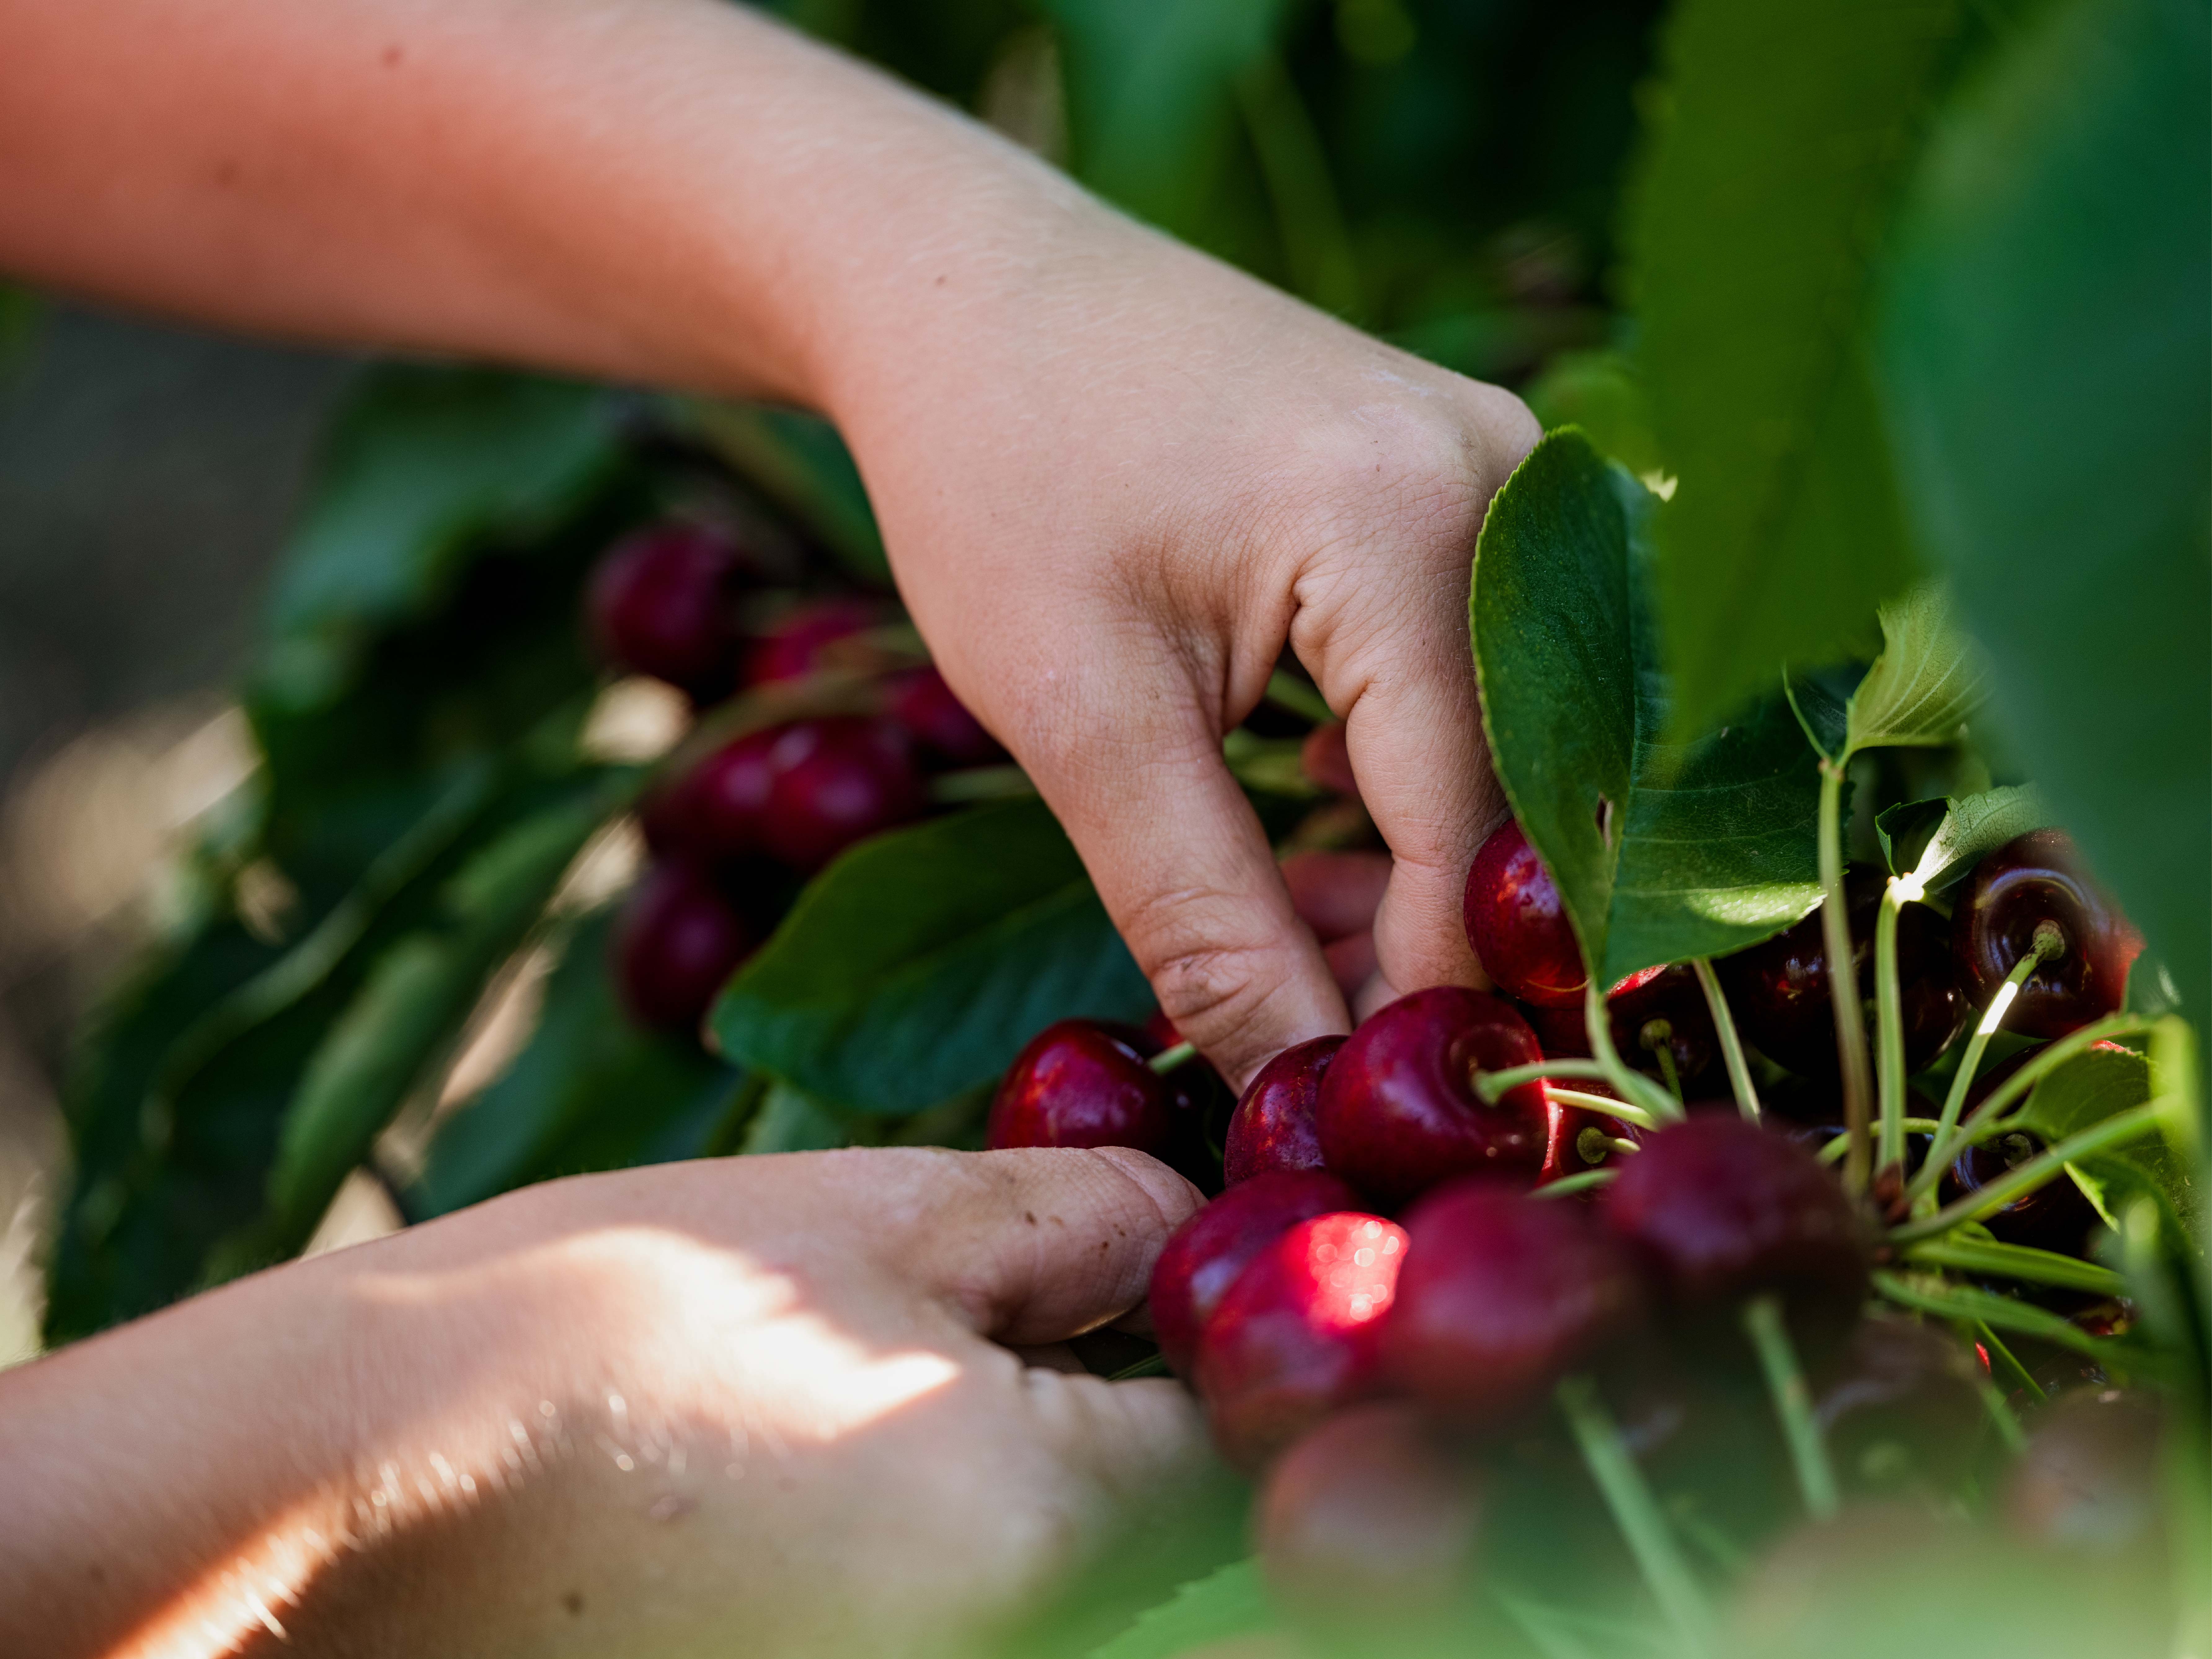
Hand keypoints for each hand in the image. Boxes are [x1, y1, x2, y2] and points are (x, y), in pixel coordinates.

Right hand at [0, 1147, 1209, 1658]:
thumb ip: (1087, 1217)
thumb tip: (1203, 1218)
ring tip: (937, 1348)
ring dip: (1059, 1454)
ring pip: (1076, 1562)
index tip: (1184, 1243)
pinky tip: (861, 1437)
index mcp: (1043, 1532)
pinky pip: (974, 1596)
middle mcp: (1016, 1651)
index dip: (1241, 1326)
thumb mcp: (884, 1212)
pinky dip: (964, 1517)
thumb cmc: (608, 1317)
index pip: (1252, 1441)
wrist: (347, 1484)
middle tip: (1068, 1278)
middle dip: (1153, 1393)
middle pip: (1174, 1519)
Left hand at [828, 226, 1536, 1085]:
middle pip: (1508, 785)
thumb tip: (1297, 1076)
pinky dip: (1398, 778)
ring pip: (1496, 741)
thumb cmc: (993, 467)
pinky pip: (1469, 674)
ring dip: (1410, 865)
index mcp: (1414, 520)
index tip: (1345, 1100)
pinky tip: (1308, 834)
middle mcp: (1505, 480)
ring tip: (1296, 949)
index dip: (1422, 986)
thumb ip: (1201, 905)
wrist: (965, 290)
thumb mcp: (1078, 710)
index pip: (1469, 823)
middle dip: (1425, 936)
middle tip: (1314, 1047)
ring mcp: (1499, 472)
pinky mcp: (1459, 486)